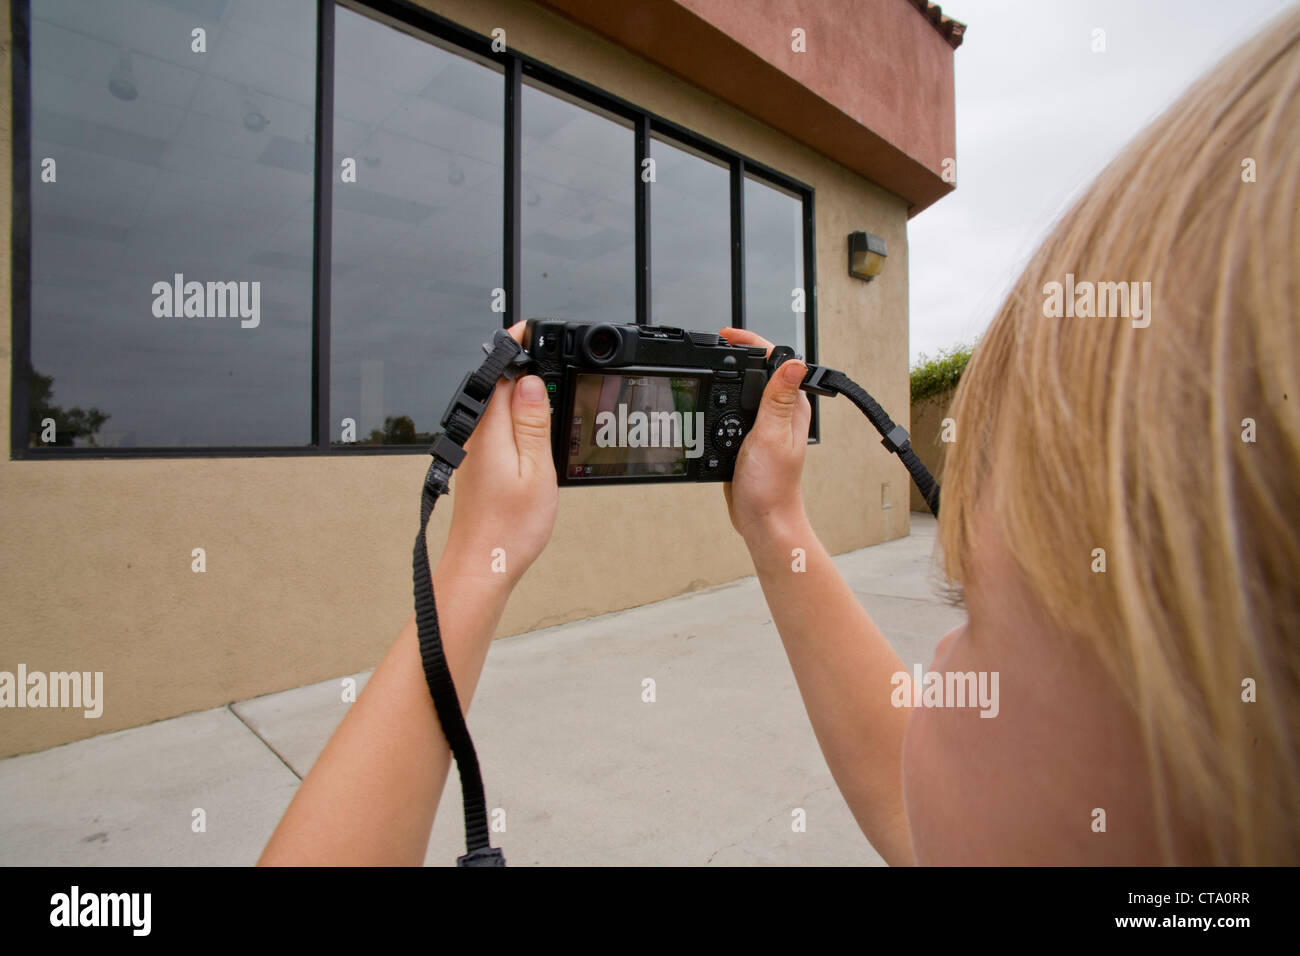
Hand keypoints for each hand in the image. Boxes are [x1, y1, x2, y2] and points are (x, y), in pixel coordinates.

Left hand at [439, 322, 557, 587]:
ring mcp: (474, 449)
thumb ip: (532, 422)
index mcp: (489, 429)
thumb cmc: (507, 530)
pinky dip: (518, 422)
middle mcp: (476, 434)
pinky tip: (536, 436)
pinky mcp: (477, 464)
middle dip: (527, 370)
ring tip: (554, 402)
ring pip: (500, 406)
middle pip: (499, 384)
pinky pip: (498, 428)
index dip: (520, 347)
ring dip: (524, 398)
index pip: (500, 370)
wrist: (483, 566)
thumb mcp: (535, 470)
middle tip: (560, 369)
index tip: (539, 332)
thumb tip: (529, 381)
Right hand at [717, 328, 811, 542]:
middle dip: (735, 353)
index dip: (752, 341)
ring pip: (742, 389)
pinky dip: (719, 401)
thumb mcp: (772, 436)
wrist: (762, 520)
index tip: (727, 335)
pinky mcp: (747, 437)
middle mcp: (779, 412)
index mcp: (791, 406)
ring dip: (725, 377)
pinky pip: (732, 411)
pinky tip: (707, 402)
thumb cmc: (773, 486)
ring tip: (706, 366)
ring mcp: (763, 424)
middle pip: (757, 369)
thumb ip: (778, 399)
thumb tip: (793, 362)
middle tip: (711, 345)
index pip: (776, 359)